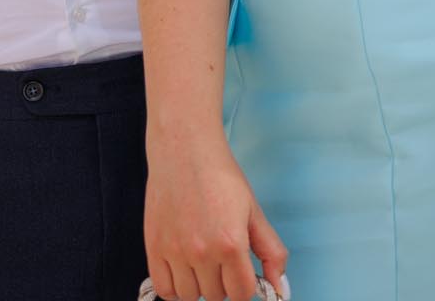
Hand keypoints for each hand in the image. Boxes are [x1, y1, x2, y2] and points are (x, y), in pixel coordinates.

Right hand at [145, 137, 287, 300]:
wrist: (185, 149)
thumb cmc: (219, 175)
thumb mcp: (253, 211)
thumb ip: (271, 252)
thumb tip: (280, 288)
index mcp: (231, 243)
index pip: (241, 294)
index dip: (244, 285)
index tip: (240, 271)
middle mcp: (202, 251)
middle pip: (216, 296)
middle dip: (222, 283)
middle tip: (221, 259)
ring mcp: (176, 251)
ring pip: (191, 296)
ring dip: (199, 285)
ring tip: (202, 261)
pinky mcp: (155, 247)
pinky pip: (165, 290)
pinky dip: (175, 288)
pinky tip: (183, 271)